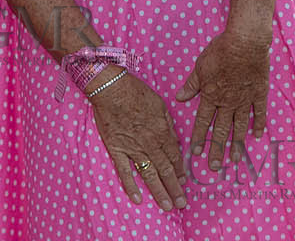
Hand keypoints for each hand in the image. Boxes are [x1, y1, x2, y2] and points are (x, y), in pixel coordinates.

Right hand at [88, 69, 188, 209]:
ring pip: (149, 174)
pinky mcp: (116, 149)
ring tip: (167, 206)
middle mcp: (150, 144)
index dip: (180, 171)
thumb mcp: (160, 104)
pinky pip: (124, 170)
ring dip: (159, 191)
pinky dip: (130, 185)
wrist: (111, 88)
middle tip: (181, 204)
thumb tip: (174, 139)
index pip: (174, 157)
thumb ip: (168, 124)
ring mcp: (133, 148)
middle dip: (175, 188)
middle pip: (166, 170)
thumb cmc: (135, 91)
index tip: (184, 182)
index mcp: (163, 132)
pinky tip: (137, 198)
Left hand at [176, 26, 271, 170]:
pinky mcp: (259, 94)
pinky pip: (259, 113)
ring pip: (240, 126)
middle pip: (221, 130)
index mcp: (211, 95)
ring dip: (237, 144)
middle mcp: (227, 102)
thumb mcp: (199, 67)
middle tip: (215, 167)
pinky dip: (258, 125)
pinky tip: (257, 136)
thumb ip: (191, 85)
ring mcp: (244, 100)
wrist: (244, 44)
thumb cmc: (219, 52)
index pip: (202, 121)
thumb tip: (179, 98)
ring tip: (235, 160)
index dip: (199, 138)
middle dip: (217, 149)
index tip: (196, 153)